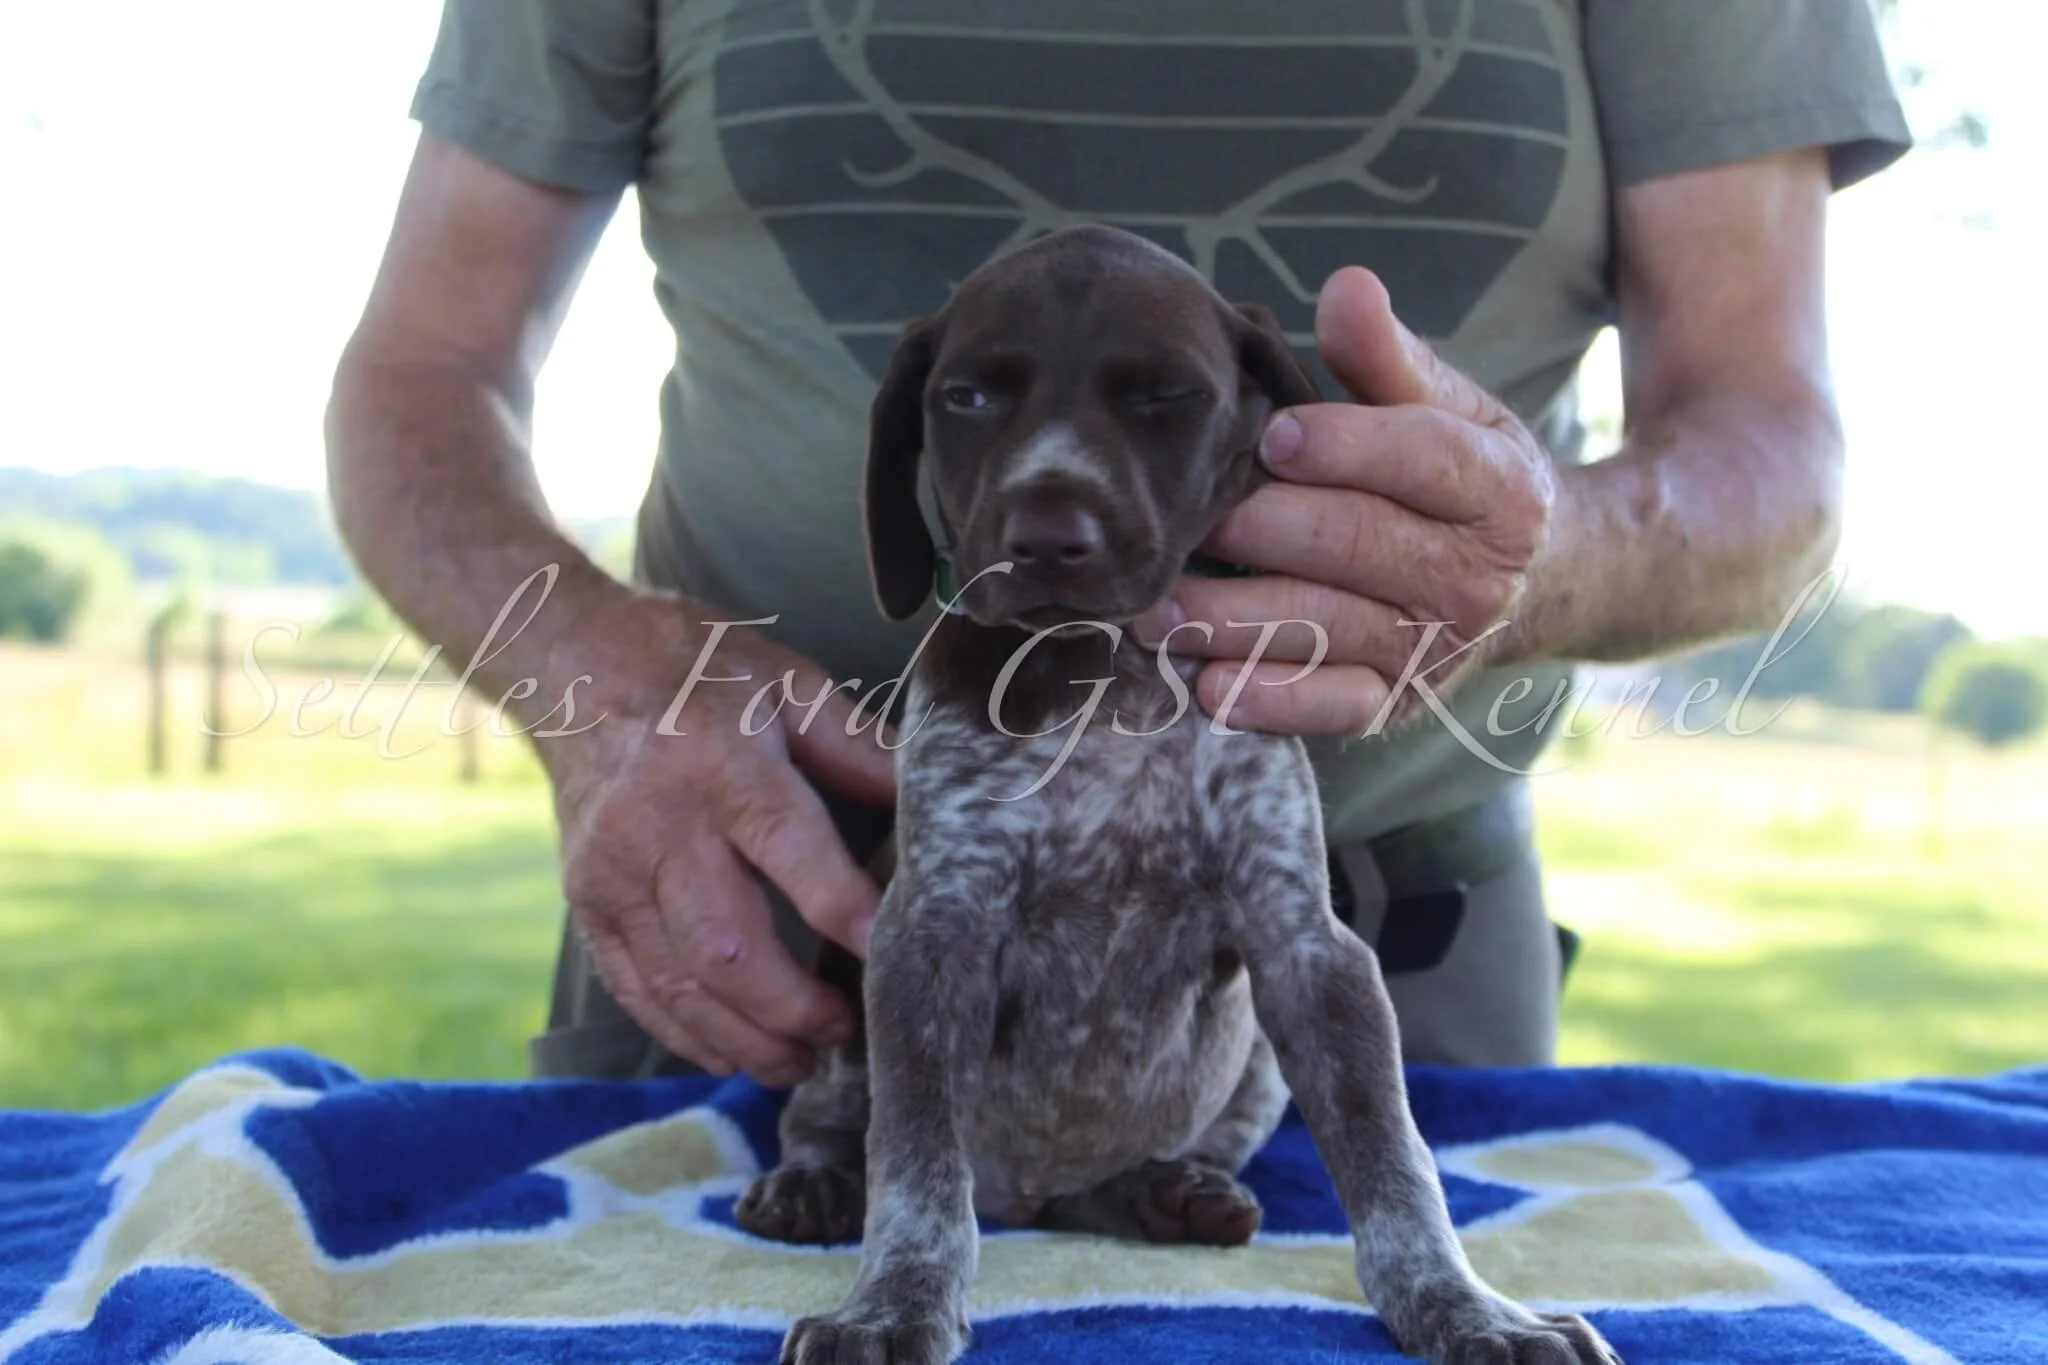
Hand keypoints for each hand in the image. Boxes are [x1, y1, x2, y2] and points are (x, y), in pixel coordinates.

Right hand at [536, 593, 894, 1085]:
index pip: (791, 851)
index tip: (893, 959)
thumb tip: (929, 808)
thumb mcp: (790, 684)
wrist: (574, 661)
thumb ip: (860, 749)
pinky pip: (635, 988)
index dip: (845, 913)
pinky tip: (732, 1054)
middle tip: (846, 1035)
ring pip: (679, 984)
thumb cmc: (701, 670)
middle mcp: (660, 825)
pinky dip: (685, 1034)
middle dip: (792, 1009)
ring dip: (744, 1040)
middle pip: (728, 946)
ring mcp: (613, 871)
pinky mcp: (585, 901)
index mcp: (722, 763)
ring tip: (800, 1063)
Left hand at [1138, 267, 1559, 734]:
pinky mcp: (1398, 704)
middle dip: (1262, 529)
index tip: (1271, 435)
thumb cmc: (1459, 478)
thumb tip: (1346, 285)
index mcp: (1499, 489)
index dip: (1346, 447)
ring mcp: (1434, 648)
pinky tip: (1206, 686)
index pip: (1421, 461)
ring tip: (1151, 606)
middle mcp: (1475, 576)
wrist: (1537, 583)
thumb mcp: (1448, 407)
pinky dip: (1269, 701)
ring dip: (1232, 620)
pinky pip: (1330, 708)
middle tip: (1181, 518)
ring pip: (1324, 627)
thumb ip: (1387, 355)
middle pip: (1356, 545)